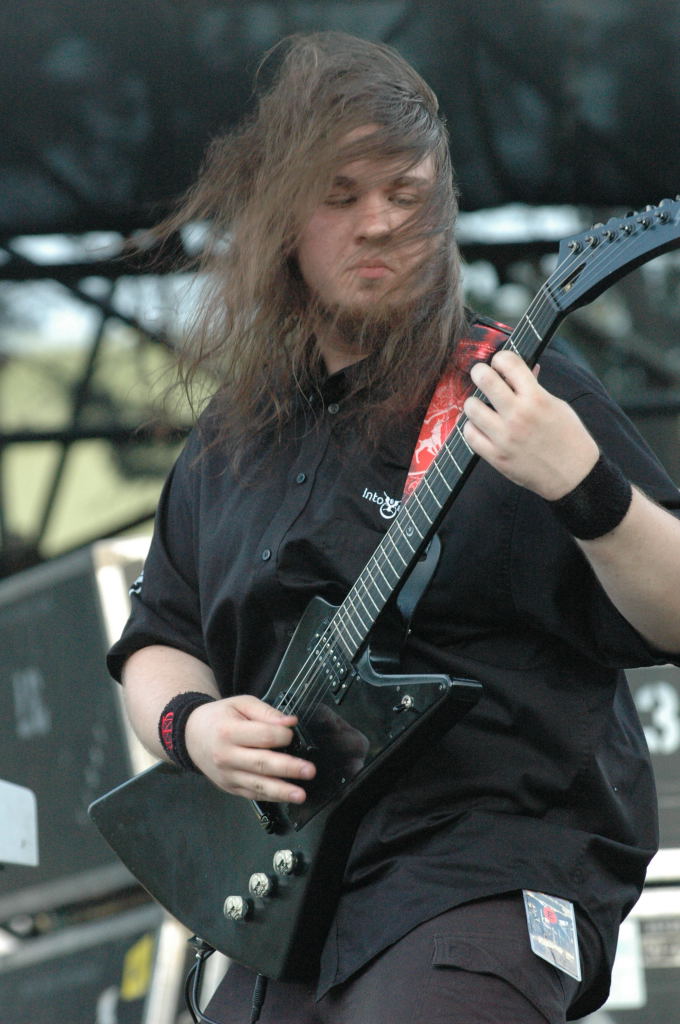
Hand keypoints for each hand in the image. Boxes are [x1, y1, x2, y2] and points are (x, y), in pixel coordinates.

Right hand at [184, 694, 315, 802]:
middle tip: (309, 771)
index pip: (263, 736)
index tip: (291, 733)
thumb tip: (290, 722)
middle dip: (288, 768)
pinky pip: (252, 794)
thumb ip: (266, 712)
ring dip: (282, 791)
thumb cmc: (219, 717)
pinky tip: (286, 797)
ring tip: (300, 795)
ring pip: (258, 785)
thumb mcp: (240, 704)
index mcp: (229, 731)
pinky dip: (270, 797)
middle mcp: (227, 756)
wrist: (191, 736)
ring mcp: (227, 775)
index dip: (283, 735)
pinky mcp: (229, 787)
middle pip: (262, 763)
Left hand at [462, 350, 599, 499]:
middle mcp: (518, 415)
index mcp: (536, 398)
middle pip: (484, 379)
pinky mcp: (496, 456)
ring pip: (471, 407)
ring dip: (474, 403)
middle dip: (480, 372)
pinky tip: (481, 427)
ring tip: (482, 406)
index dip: (500, 358)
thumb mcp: (557, 406)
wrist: (574, 476)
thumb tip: (522, 370)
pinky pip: (470, 434)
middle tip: (481, 376)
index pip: (508, 363)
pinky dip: (473, 428)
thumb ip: (535, 388)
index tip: (499, 363)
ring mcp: (505, 437)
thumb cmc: (569, 438)